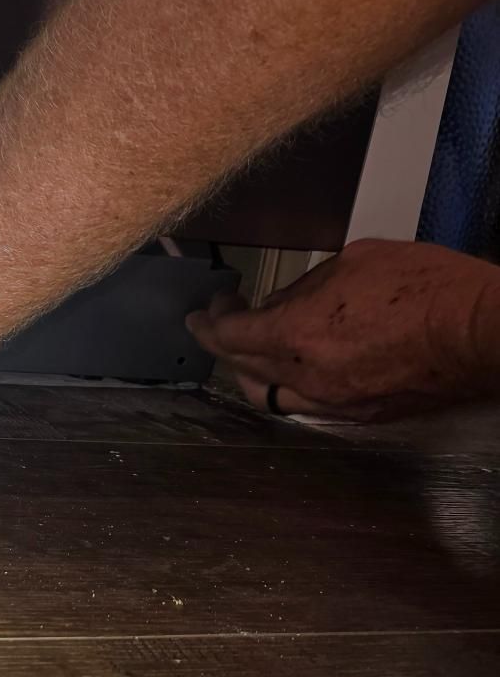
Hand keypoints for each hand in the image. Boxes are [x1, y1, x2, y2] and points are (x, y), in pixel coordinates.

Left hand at [186, 238, 499, 420]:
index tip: (204, 310)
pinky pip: (310, 405)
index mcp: (299, 336)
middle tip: (223, 322)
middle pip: (244, 369)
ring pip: (273, 396)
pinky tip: (300, 364)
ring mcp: (336, 402)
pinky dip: (293, 385)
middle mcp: (310, 377)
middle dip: (225, 344)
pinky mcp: (364, 415)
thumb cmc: (427, 286)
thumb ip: (307, 285)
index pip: (232, 336)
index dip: (210, 322)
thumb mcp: (356, 261)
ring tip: (256, 347)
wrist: (481, 331)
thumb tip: (283, 302)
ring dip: (255, 371)